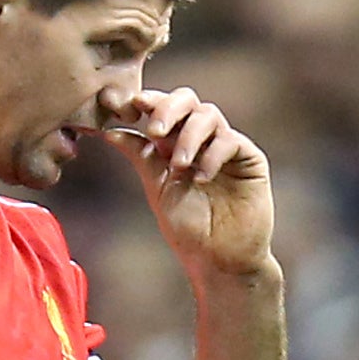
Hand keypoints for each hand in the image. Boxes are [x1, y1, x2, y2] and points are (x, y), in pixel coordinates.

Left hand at [109, 85, 273, 280]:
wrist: (218, 260)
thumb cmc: (188, 230)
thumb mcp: (156, 188)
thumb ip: (140, 156)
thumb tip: (108, 130)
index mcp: (175, 143)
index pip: (164, 108)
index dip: (149, 101)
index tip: (132, 106)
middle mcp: (201, 140)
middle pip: (188, 99)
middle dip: (169, 109)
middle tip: (156, 131)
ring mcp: (226, 147)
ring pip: (208, 115)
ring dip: (189, 136)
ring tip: (179, 166)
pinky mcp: (250, 159)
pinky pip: (230, 141)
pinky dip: (212, 155)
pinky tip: (201, 178)